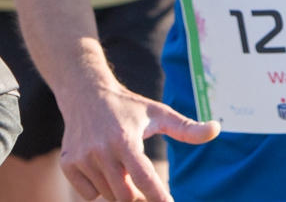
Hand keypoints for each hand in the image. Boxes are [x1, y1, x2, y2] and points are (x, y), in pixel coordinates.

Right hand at [60, 87, 219, 201]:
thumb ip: (187, 127)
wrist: (85, 93)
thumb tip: (217, 129)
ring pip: (108, 195)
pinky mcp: (68, 164)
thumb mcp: (159, 113)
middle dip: (139, 197)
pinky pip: (89, 194)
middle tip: (146, 188)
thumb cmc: (128, 106)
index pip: (144, 177)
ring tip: (123, 168)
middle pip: (125, 194)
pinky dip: (99, 189)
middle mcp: (102, 149)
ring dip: (119, 189)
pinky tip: (103, 168)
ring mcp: (82, 158)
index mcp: (125, 138)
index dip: (158, 196)